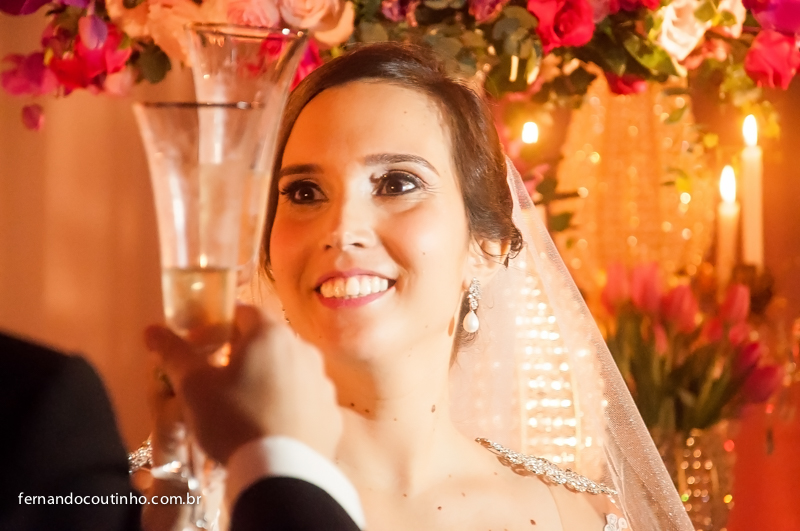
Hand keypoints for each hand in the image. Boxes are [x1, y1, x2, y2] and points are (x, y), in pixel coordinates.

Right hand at [145, 304, 342, 464]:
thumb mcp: (194, 387)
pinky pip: (306, 400)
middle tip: (219, 380)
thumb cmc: (233, 419)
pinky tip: (270, 427)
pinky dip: (289, 406)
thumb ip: (174, 354)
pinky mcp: (331, 412)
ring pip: (290, 371)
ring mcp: (323, 382)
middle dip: (244, 354)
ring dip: (268, 380)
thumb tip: (151, 330)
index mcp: (271, 335)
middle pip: (269, 342)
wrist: (282, 473)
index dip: (219, 326)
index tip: (201, 347)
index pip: (244, 313)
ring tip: (244, 408)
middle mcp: (305, 350)